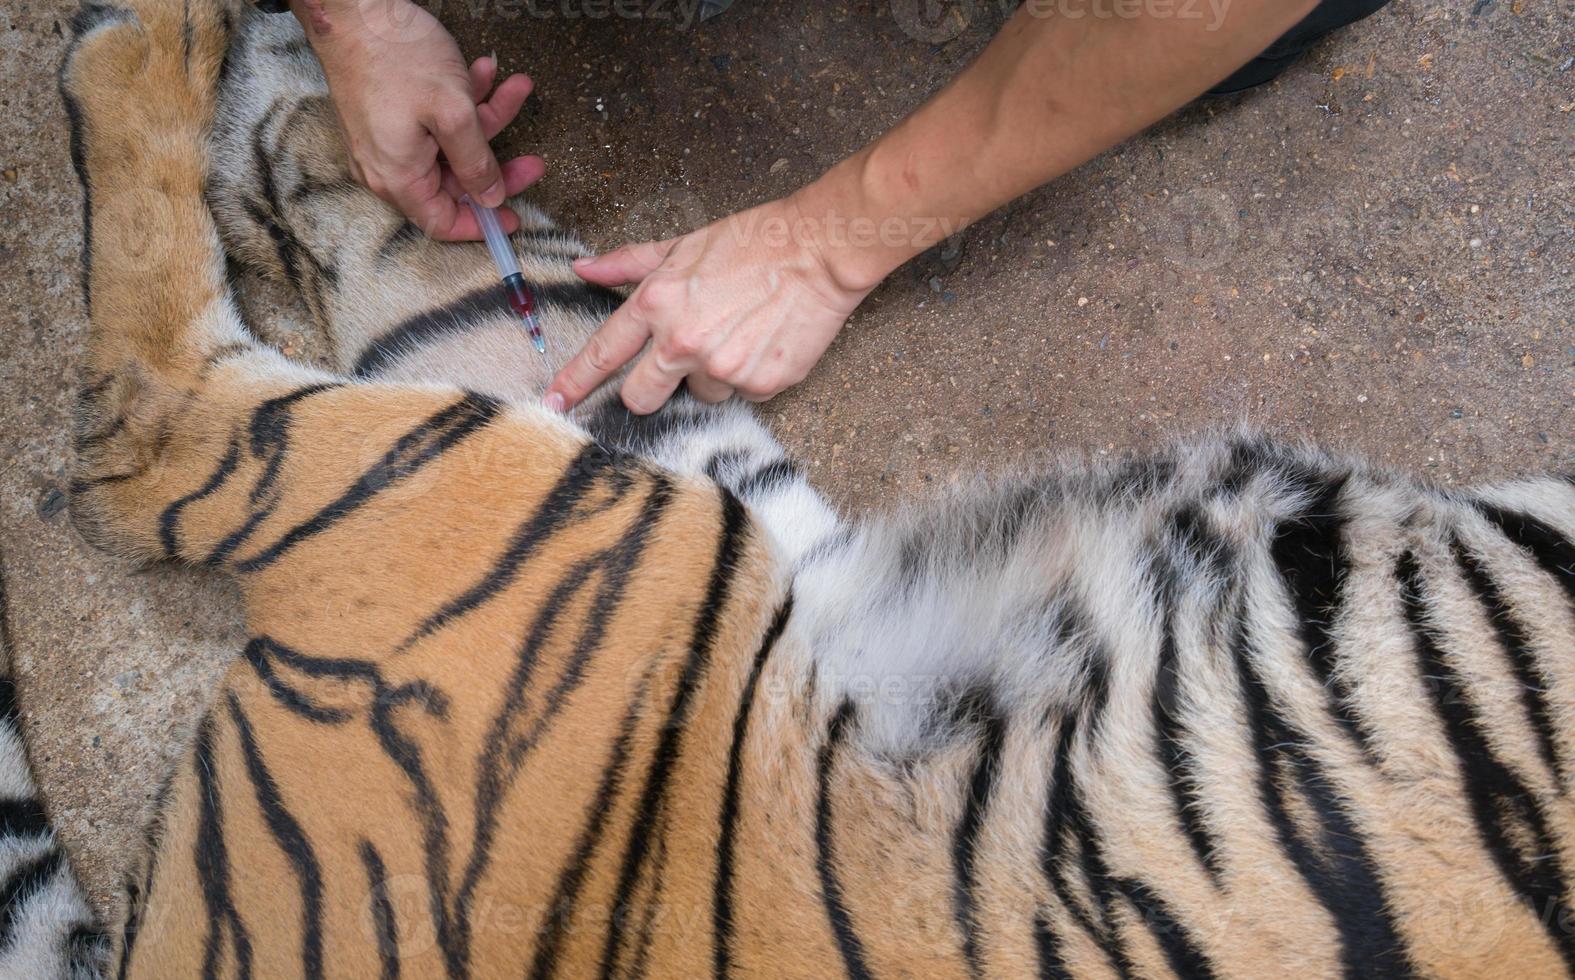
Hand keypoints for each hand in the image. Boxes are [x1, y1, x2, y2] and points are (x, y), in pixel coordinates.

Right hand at [296, 0, 545, 239]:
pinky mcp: (393, 115)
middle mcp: (390, 166)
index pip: (443, 223)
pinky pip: (435, 122)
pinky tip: (485, 72)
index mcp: (399, 177)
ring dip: (487, 119)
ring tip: (516, 86)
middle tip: (535, 160)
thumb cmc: (396, 57)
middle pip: (455, 184)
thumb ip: (476, 162)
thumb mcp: (453, 113)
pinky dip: (464, 102)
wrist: (353, 7)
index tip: (514, 216)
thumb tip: (491, 198)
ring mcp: (391, 140)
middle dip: (498, 165)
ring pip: (451, 145)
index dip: (482, 224)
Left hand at [545, 195, 872, 413]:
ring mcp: (722, 367)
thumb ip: (629, 264)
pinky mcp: (761, 383)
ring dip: (712, 373)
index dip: (574, 382)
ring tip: (740, 331)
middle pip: (640, 397)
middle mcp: (683, 342)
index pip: (603, 353)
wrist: (818, 249)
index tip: (554, 403)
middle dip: (650, 389)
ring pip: (700, 393)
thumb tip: (583, 269)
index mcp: (657, 304)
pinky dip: (751, 373)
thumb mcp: (682, 244)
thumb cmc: (753, 240)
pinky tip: (765, 339)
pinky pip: (743, 393)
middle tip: (678, 361)